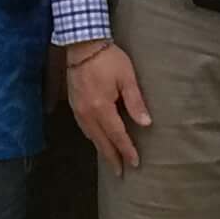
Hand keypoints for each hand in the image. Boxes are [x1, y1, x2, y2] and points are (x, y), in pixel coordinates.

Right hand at [58, 37, 152, 171]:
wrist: (82, 45)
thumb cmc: (108, 58)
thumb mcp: (127, 77)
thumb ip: (135, 101)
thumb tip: (146, 123)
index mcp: (101, 108)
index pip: (117, 135)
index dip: (127, 150)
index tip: (135, 163)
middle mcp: (87, 113)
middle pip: (101, 141)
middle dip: (112, 157)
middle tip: (120, 172)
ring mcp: (77, 110)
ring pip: (91, 136)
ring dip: (101, 149)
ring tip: (111, 160)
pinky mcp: (73, 104)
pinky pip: (84, 128)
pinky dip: (92, 137)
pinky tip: (97, 139)